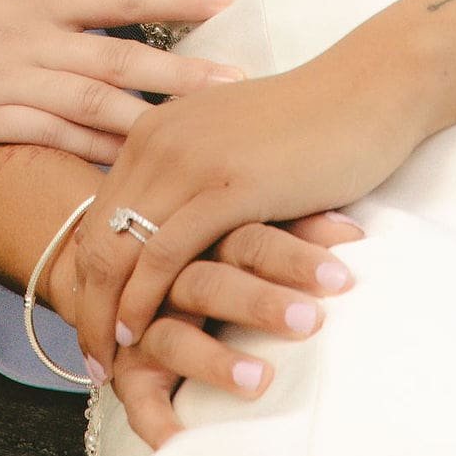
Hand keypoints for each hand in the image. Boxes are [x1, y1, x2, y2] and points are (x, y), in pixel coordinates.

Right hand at [0, 0, 241, 156]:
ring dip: (148, 118)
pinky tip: (127, 170)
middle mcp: (30, 33)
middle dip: (181, 68)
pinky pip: (47, 136)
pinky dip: (89, 152)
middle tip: (239, 84)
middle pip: (117, 53)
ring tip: (197, 137)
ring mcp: (7, 78)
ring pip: (89, 101)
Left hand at [68, 51, 427, 369]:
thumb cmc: (311, 128)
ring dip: (107, 314)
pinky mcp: (226, 185)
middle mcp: (158, 139)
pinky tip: (140, 334)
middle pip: (96, 236)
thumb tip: (177, 239)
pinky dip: (144, 299)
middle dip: (87, 304)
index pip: (97, 215)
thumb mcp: (232, 149)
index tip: (91, 327)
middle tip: (92, 363)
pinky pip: (164, 252)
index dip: (87, 276)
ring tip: (109, 366)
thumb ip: (197, 181)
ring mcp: (188, 159)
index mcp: (156, 129)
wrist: (367, 90)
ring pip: (120, 248)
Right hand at [90, 214, 364, 451]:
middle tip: (310, 322)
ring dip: (214, 360)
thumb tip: (356, 232)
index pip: (250, 239)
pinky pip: (139, 399)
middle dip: (260, 303)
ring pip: (174, 337)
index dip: (295, 257)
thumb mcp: (251, 239)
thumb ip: (297, 233)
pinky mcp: (131, 370)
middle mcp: (173, 279)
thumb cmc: (217, 264)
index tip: (342, 279)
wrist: (131, 284)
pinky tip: (184, 442)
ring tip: (259, 380)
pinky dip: (159, 421)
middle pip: (211, 282)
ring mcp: (146, 326)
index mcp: (207, 238)